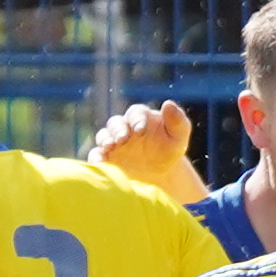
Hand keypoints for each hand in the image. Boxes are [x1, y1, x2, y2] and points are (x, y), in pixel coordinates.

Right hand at [89, 99, 205, 197]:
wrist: (161, 173)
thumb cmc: (170, 150)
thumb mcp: (179, 136)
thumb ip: (177, 120)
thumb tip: (168, 103)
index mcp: (141, 117)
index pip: (136, 113)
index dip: (137, 120)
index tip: (141, 131)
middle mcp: (124, 127)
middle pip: (116, 123)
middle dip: (118, 130)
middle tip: (122, 140)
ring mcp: (113, 142)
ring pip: (104, 136)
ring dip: (105, 140)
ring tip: (110, 147)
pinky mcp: (106, 157)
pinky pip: (97, 155)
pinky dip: (96, 158)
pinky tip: (100, 164)